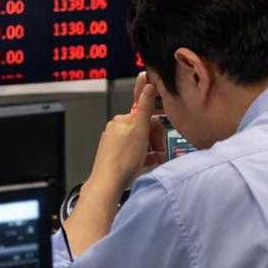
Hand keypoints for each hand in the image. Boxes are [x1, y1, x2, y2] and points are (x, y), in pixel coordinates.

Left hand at [90, 72, 166, 189]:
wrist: (108, 182)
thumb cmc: (123, 159)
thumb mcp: (140, 131)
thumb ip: (146, 108)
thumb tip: (150, 85)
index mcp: (121, 120)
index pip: (145, 117)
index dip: (155, 130)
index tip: (159, 141)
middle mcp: (115, 128)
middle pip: (142, 129)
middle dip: (153, 141)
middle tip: (158, 153)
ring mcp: (113, 142)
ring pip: (138, 141)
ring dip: (149, 149)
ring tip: (153, 160)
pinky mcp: (113, 154)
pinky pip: (131, 151)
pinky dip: (140, 156)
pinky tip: (144, 164)